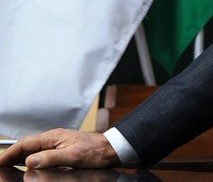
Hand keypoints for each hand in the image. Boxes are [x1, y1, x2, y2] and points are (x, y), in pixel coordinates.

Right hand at [0, 130, 118, 169]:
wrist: (112, 148)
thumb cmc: (95, 151)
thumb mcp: (72, 156)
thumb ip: (50, 157)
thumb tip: (29, 161)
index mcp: (54, 137)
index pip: (25, 143)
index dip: (9, 153)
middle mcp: (54, 137)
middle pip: (27, 145)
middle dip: (11, 155)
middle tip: (0, 166)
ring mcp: (58, 142)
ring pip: (33, 148)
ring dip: (19, 157)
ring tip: (8, 166)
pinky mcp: (63, 147)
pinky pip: (41, 152)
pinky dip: (30, 158)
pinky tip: (28, 164)